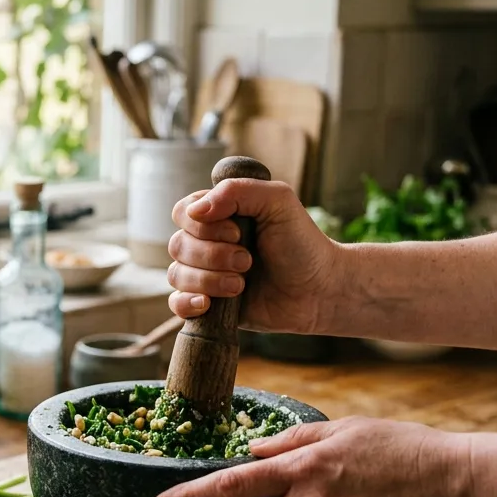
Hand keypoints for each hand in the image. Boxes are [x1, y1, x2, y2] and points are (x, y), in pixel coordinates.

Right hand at [167, 178, 339, 333]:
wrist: (319, 290)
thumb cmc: (302, 244)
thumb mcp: (278, 201)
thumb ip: (237, 191)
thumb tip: (195, 210)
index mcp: (219, 216)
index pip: (183, 212)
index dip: (202, 225)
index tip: (237, 232)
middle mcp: (207, 244)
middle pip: (177, 245)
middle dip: (213, 256)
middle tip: (248, 261)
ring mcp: (206, 275)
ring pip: (177, 275)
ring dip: (209, 280)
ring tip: (240, 285)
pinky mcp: (208, 306)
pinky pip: (176, 305)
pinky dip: (187, 303)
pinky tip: (209, 304)